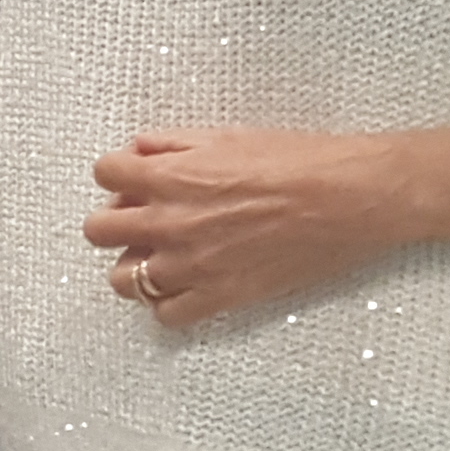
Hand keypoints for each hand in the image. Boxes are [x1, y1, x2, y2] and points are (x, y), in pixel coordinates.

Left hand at [85, 128, 417, 330]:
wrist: (352, 198)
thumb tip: (140, 150)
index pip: (105, 173)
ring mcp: (193, 265)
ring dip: (136, 265)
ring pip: (124, 280)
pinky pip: (167, 314)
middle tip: (144, 218)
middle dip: (116, 221)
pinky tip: (188, 284)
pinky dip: (169, 302)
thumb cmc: (300, 160)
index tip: (137, 178)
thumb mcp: (229, 136)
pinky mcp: (222, 296)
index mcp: (172, 176)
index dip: (119, 174)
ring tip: (163, 255)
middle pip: (97, 231)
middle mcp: (171, 222)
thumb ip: (174, 144)